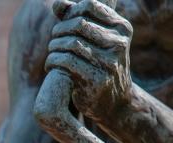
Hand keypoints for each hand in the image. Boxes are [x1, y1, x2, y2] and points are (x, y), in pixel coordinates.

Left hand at [45, 0, 132, 123]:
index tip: (63, 25)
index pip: (90, 5)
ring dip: (54, 47)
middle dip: (59, 31)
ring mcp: (109, 62)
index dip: (71, 12)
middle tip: (53, 42)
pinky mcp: (96, 79)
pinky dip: (53, 61)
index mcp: (121, 27)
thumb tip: (57, 4)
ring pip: (71, 43)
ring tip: (51, 54)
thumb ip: (77, 19)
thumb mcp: (95, 40)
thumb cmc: (100, 66)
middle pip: (78, 24)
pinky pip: (66, 62)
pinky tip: (51, 66)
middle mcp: (119, 43)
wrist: (114, 103)